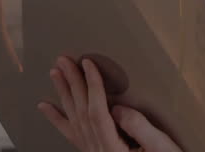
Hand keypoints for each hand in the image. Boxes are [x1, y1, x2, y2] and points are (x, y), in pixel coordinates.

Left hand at [39, 56, 181, 151]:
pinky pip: (70, 134)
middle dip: (72, 83)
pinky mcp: (94, 151)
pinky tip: (45, 107)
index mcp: (113, 148)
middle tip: (64, 60)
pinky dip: (56, 119)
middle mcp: (98, 150)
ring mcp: (93, 151)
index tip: (88, 64)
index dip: (92, 85)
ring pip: (74, 119)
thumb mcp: (159, 147)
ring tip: (55, 73)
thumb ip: (139, 128)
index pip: (98, 111)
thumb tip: (117, 108)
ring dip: (63, 94)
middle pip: (81, 112)